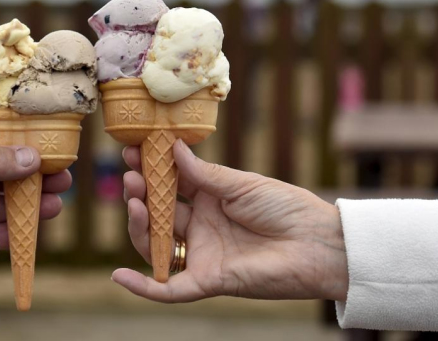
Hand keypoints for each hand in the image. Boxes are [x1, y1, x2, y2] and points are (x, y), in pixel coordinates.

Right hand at [112, 140, 347, 302]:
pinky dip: (143, 287)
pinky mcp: (208, 280)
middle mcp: (199, 226)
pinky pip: (169, 289)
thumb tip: (170, 149)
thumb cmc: (286, 207)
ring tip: (134, 200)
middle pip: (157, 212)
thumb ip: (203, 174)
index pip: (169, 183)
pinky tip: (119, 275)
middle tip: (131, 174)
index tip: (132, 149)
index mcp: (208, 199)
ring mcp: (201, 253)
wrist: (319, 243)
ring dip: (138, 225)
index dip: (149, 168)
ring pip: (155, 244)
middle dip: (141, 192)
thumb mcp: (241, 184)